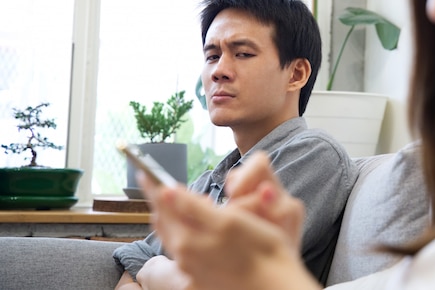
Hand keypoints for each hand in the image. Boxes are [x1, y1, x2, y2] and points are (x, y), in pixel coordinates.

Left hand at [138, 155, 320, 289]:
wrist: (274, 285)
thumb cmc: (259, 250)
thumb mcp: (228, 221)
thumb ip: (193, 207)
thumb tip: (164, 191)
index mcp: (187, 239)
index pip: (163, 206)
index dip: (153, 186)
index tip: (145, 172)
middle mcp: (184, 256)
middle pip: (164, 222)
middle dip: (162, 202)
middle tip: (161, 185)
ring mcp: (192, 268)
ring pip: (174, 235)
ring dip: (175, 216)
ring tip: (184, 202)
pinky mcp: (202, 276)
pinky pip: (186, 248)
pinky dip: (187, 231)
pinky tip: (202, 227)